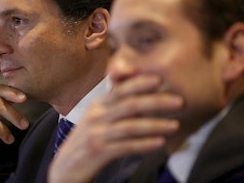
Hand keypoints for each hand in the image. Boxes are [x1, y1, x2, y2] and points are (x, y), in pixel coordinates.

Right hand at [48, 74, 182, 182]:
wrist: (66, 166)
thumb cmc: (87, 140)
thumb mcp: (97, 119)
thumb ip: (115, 106)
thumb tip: (141, 96)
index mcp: (97, 105)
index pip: (120, 89)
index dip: (139, 83)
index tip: (160, 79)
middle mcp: (96, 116)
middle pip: (129, 104)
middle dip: (155, 101)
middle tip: (179, 101)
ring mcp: (96, 134)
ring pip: (130, 126)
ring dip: (155, 125)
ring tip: (175, 125)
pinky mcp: (98, 152)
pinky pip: (125, 146)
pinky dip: (144, 144)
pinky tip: (160, 143)